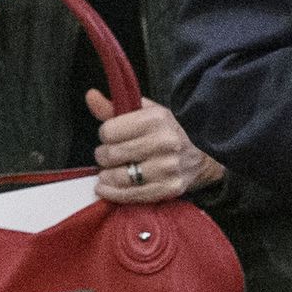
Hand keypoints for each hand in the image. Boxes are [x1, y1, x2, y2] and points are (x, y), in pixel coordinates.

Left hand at [88, 89, 224, 203]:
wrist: (201, 156)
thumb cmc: (165, 132)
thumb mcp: (144, 114)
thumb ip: (114, 107)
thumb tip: (90, 96)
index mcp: (157, 118)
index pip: (108, 131)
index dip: (105, 134)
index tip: (111, 137)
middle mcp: (164, 142)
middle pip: (111, 154)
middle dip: (104, 156)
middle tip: (109, 156)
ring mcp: (168, 167)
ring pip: (118, 176)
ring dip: (107, 176)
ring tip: (110, 171)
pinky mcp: (169, 189)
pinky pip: (130, 195)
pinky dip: (113, 193)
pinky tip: (107, 187)